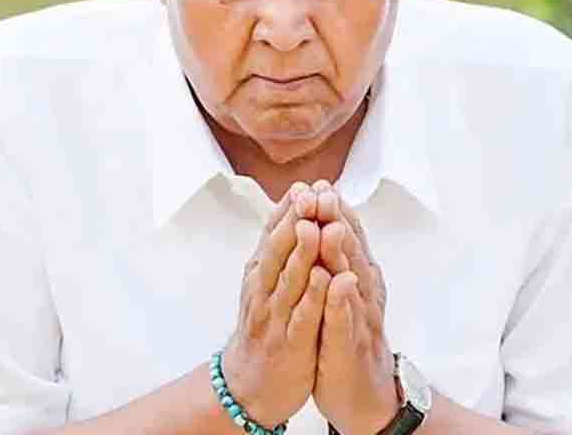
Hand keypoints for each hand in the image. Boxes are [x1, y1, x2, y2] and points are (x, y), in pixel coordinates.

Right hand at [223, 183, 331, 426]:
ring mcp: (275, 317)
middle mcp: (264, 290)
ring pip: (289, 281)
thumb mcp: (265, 285)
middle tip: (309, 194)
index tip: (305, 184)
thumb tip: (291, 208)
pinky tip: (324, 279)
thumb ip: (278, 250)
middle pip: (278, 250)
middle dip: (294, 221)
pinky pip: (302, 318)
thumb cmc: (264, 328)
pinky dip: (313, 298)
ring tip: (315, 227)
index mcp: (261, 274)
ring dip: (302, 253)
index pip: (273, 235)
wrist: (247, 386)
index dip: (288, 210)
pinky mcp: (290, 343)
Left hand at [310, 182, 399, 434]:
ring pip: (351, 280)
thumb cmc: (349, 336)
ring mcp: (358, 319)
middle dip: (338, 221)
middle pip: (350, 251)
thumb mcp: (341, 292)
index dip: (334, 210)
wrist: (365, 392)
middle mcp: (362, 292)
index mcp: (357, 277)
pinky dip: (342, 302)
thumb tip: (329, 218)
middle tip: (326, 193)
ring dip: (342, 254)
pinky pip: (345, 322)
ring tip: (332, 228)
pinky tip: (338, 285)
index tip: (320, 183)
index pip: (346, 237)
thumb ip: (337, 258)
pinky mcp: (349, 346)